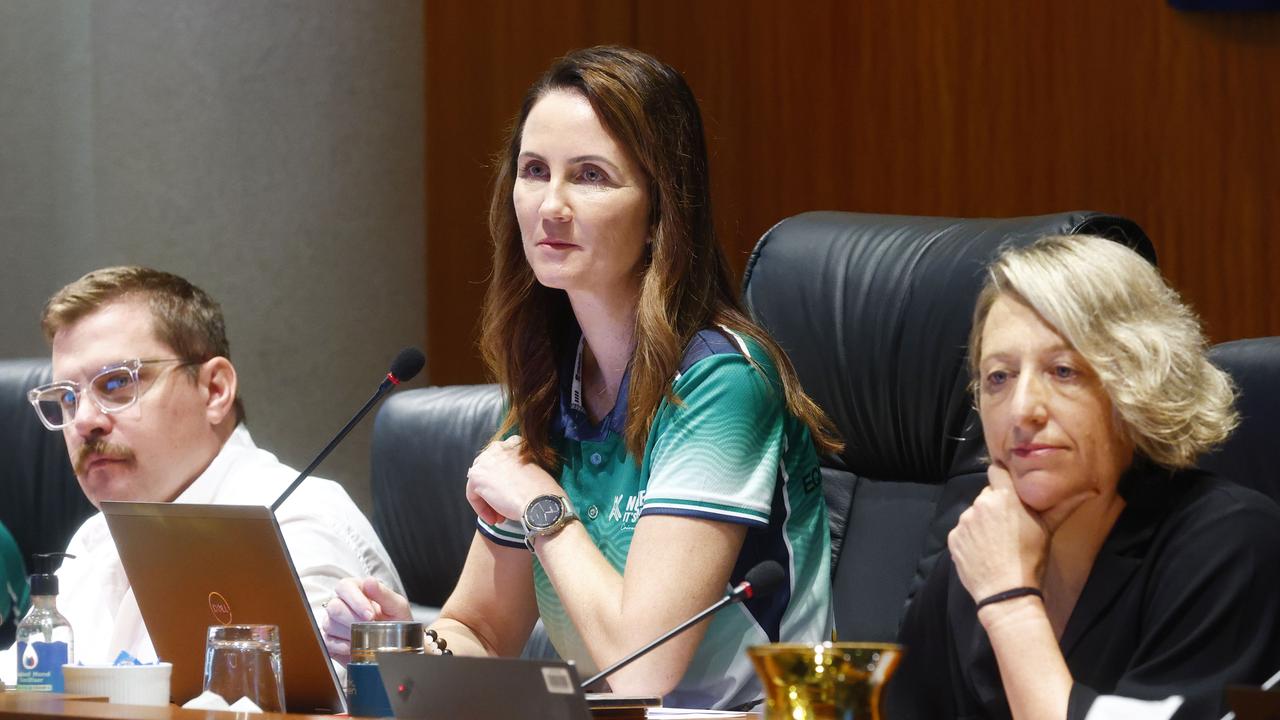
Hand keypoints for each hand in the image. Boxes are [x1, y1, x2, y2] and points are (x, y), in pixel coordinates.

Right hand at [322, 576, 411, 663]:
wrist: (397, 645)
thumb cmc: (396, 621)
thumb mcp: (397, 607)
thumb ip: (384, 594)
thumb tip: (369, 581)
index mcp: (356, 589)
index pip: (345, 587)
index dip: (356, 601)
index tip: (371, 615)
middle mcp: (341, 603)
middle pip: (334, 607)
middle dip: (353, 620)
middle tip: (370, 628)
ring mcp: (333, 621)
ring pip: (330, 624)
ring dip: (350, 634)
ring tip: (366, 638)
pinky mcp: (330, 639)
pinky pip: (327, 642)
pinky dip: (342, 647)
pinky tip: (354, 647)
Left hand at [465, 435, 559, 525]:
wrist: (540, 502)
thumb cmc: (542, 492)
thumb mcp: (533, 471)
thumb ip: (516, 470)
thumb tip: (504, 483)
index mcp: (514, 443)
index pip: (500, 463)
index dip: (503, 482)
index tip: (511, 494)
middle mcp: (497, 448)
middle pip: (488, 472)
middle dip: (494, 492)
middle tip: (503, 507)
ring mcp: (485, 461)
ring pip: (480, 485)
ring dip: (489, 502)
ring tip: (501, 516)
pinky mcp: (476, 476)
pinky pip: (473, 496)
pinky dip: (482, 509)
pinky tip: (494, 519)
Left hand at [948, 462, 1049, 601]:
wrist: (1006, 591)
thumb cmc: (1031, 558)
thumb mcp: (1048, 530)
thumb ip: (1063, 506)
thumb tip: (1090, 490)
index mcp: (1003, 496)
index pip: (996, 471)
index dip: (1003, 479)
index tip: (1009, 489)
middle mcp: (980, 503)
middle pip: (987, 495)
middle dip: (997, 505)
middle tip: (1009, 524)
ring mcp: (964, 521)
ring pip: (974, 514)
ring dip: (983, 522)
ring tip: (997, 542)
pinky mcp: (953, 538)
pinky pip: (963, 532)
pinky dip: (971, 539)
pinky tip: (984, 553)